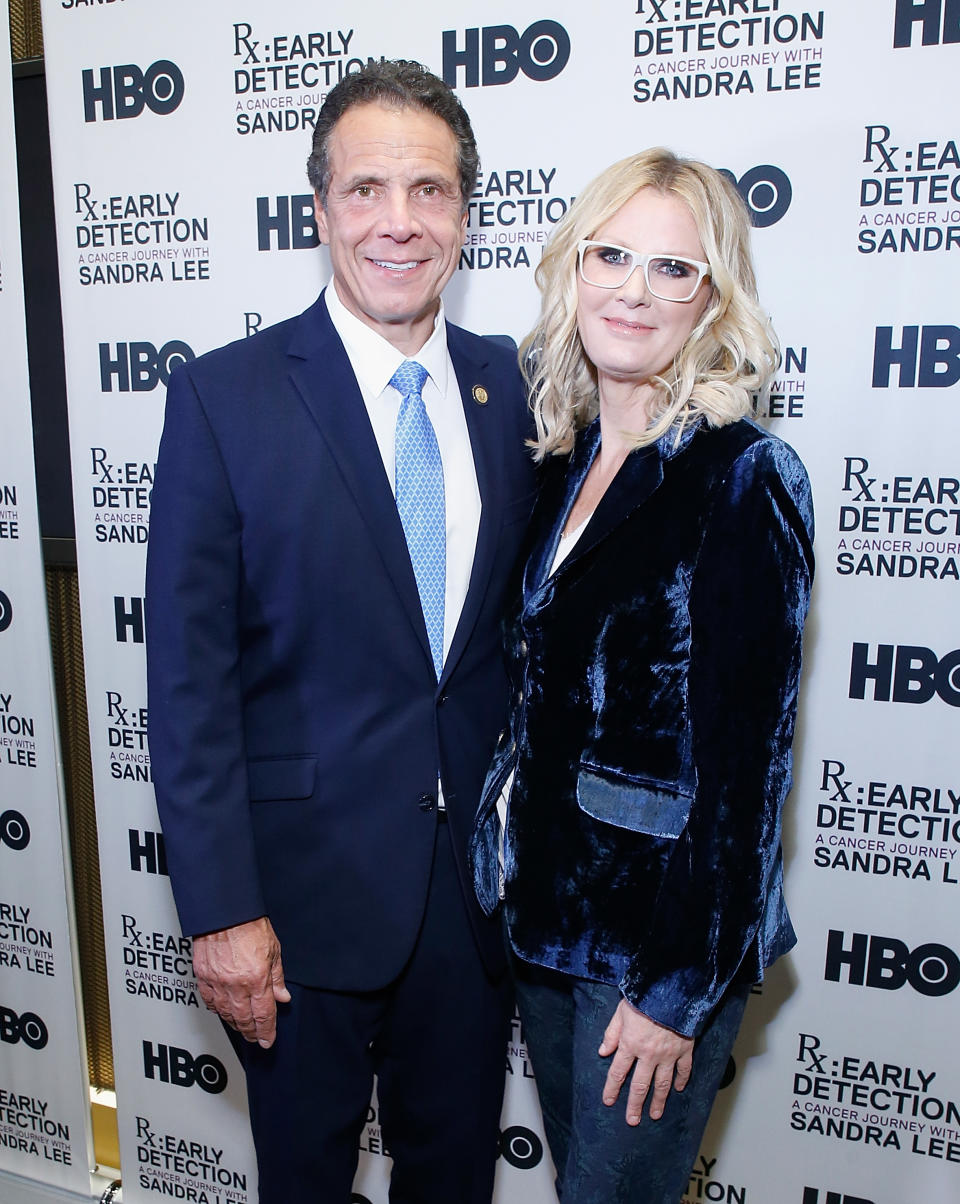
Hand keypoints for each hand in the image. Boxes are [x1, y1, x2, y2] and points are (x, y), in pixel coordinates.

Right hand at [192, 917, 289, 1047]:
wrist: (225, 912)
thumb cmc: (249, 924)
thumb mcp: (273, 949)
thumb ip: (277, 977)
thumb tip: (282, 997)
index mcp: (257, 978)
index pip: (263, 1014)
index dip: (266, 1031)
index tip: (267, 1040)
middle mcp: (236, 984)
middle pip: (244, 1019)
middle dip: (251, 1031)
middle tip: (255, 1037)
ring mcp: (217, 982)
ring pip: (226, 1014)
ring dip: (235, 1024)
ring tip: (242, 1027)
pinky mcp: (203, 976)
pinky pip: (209, 1001)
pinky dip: (217, 1010)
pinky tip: (223, 1012)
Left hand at [599, 999, 693, 1124]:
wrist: (672, 990)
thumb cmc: (644, 997)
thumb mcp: (621, 1012)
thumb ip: (612, 1033)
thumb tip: (603, 1052)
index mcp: (631, 1044)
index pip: (618, 1072)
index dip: (612, 1088)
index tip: (608, 1101)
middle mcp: (649, 1054)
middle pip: (640, 1085)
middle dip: (634, 1105)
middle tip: (632, 1121)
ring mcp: (668, 1054)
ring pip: (662, 1084)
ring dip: (658, 1101)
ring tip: (655, 1115)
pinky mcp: (684, 1050)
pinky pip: (684, 1070)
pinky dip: (681, 1081)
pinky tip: (679, 1090)